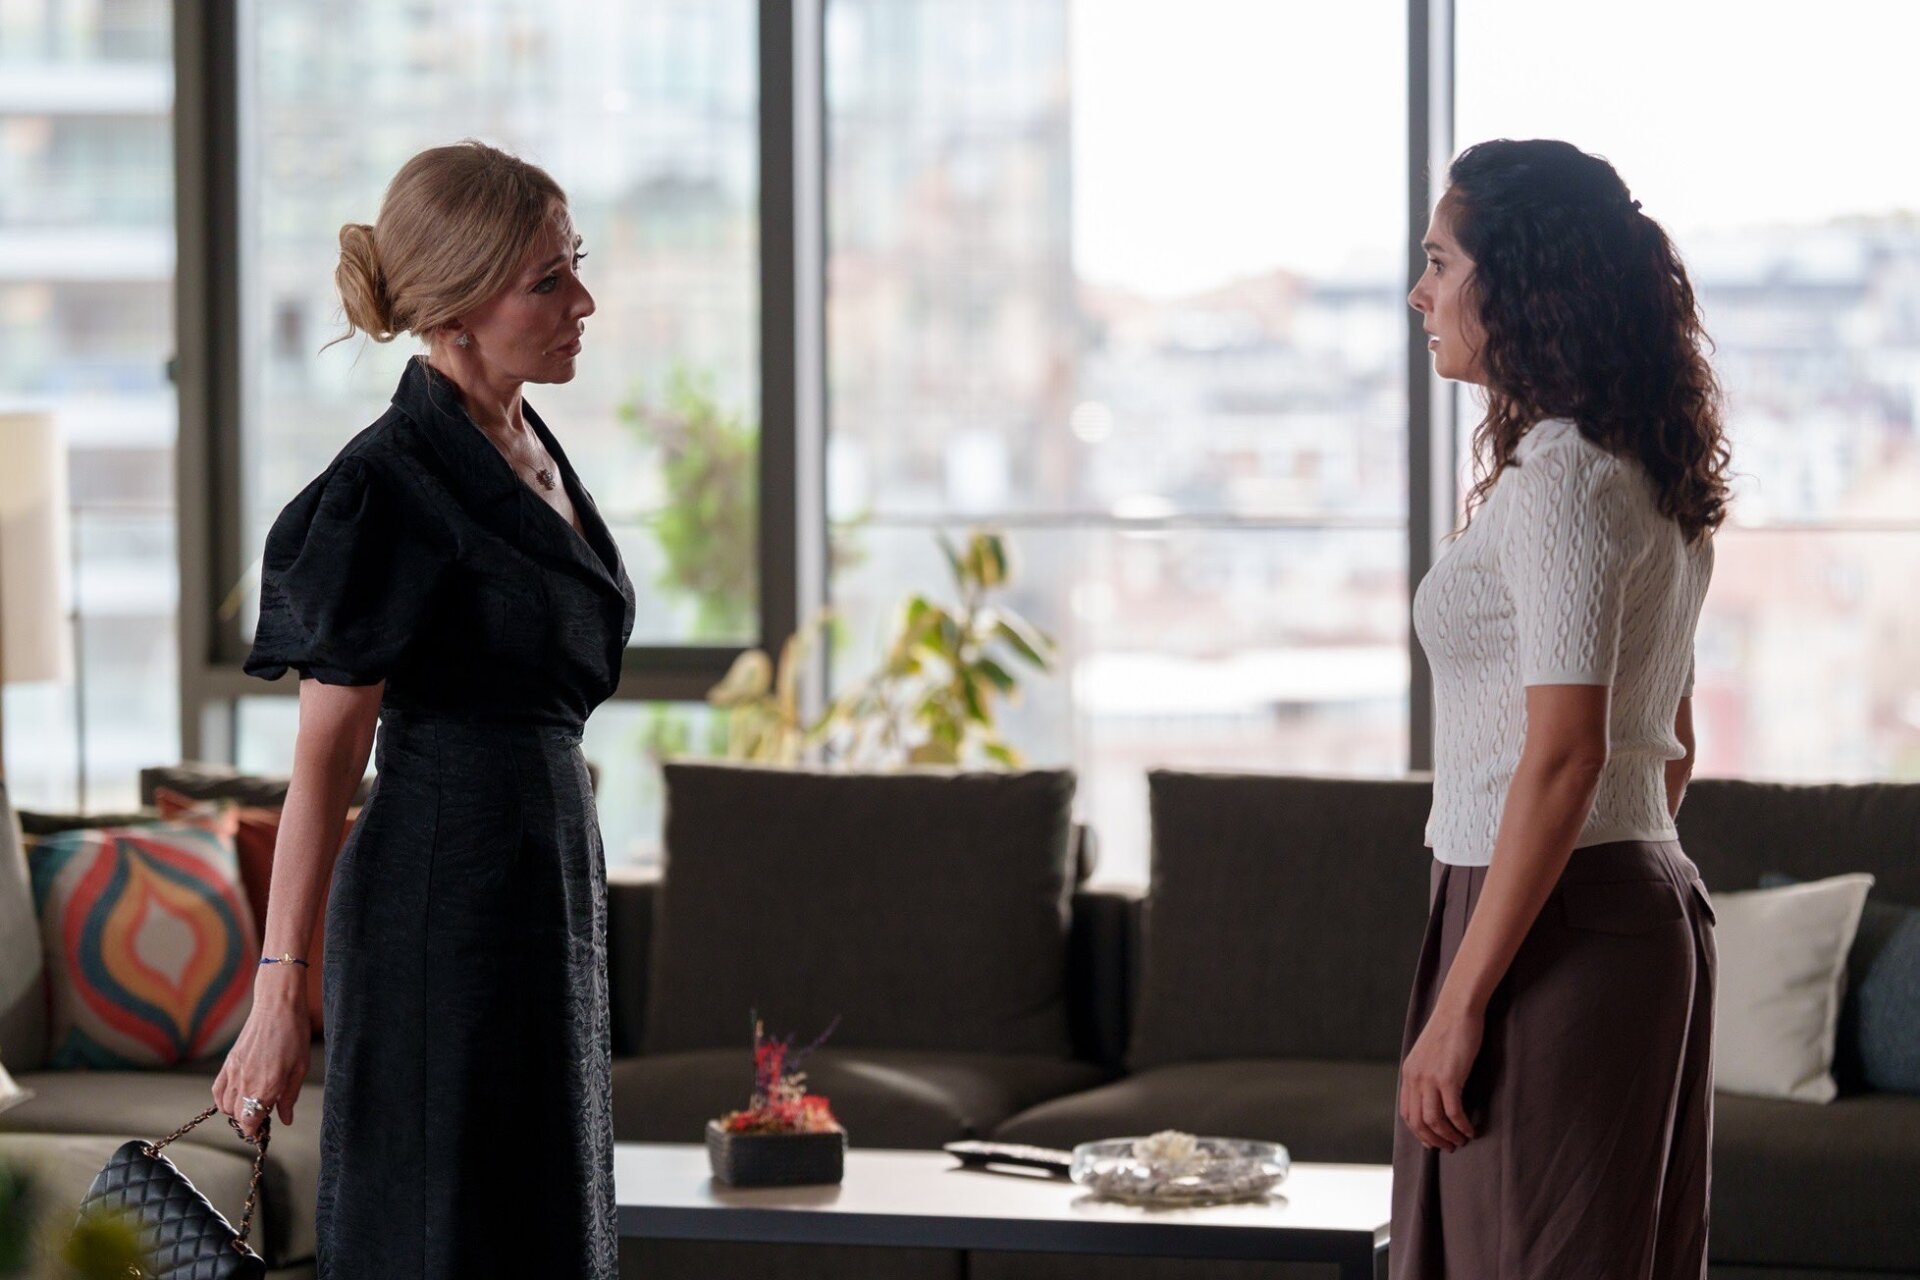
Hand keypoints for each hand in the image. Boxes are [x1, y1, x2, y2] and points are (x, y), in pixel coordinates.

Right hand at [213, 983, 310, 1140]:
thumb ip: (289, 1097)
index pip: (250, 1122)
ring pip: (225, 1106)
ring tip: (252, 1105)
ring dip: (236, 1112)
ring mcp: (234, 1072)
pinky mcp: (228, 1063)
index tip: (263, 1130)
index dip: (255, 1131)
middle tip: (262, 1117)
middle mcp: (246, 1082)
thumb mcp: (300, 1068)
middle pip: (237, 1117)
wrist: (277, 1006)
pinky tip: (236, 1097)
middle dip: (248, 1122)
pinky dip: (222, 1100)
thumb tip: (285, 1120)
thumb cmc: (294, 1035)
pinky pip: (217, 1090)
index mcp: (266, 1086)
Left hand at [1399, 999, 1482, 1151]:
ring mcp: (1430, 1078)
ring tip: (1461, 1141)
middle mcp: (1415, 1078)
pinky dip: (1461, 1126)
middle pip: (1418, 1121)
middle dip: (1433, 1139)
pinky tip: (1470, 1130)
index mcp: (1408, 1073)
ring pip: (1434, 1121)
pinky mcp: (1448, 1078)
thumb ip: (1426, 1074)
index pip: (1406, 1112)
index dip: (1418, 1132)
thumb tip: (1433, 1096)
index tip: (1431, 1141)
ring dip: (1448, 1136)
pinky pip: (1453, 1112)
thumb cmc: (1448, 1031)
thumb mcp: (1428, 1054)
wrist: (1457, 1010)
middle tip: (1448, 1147)